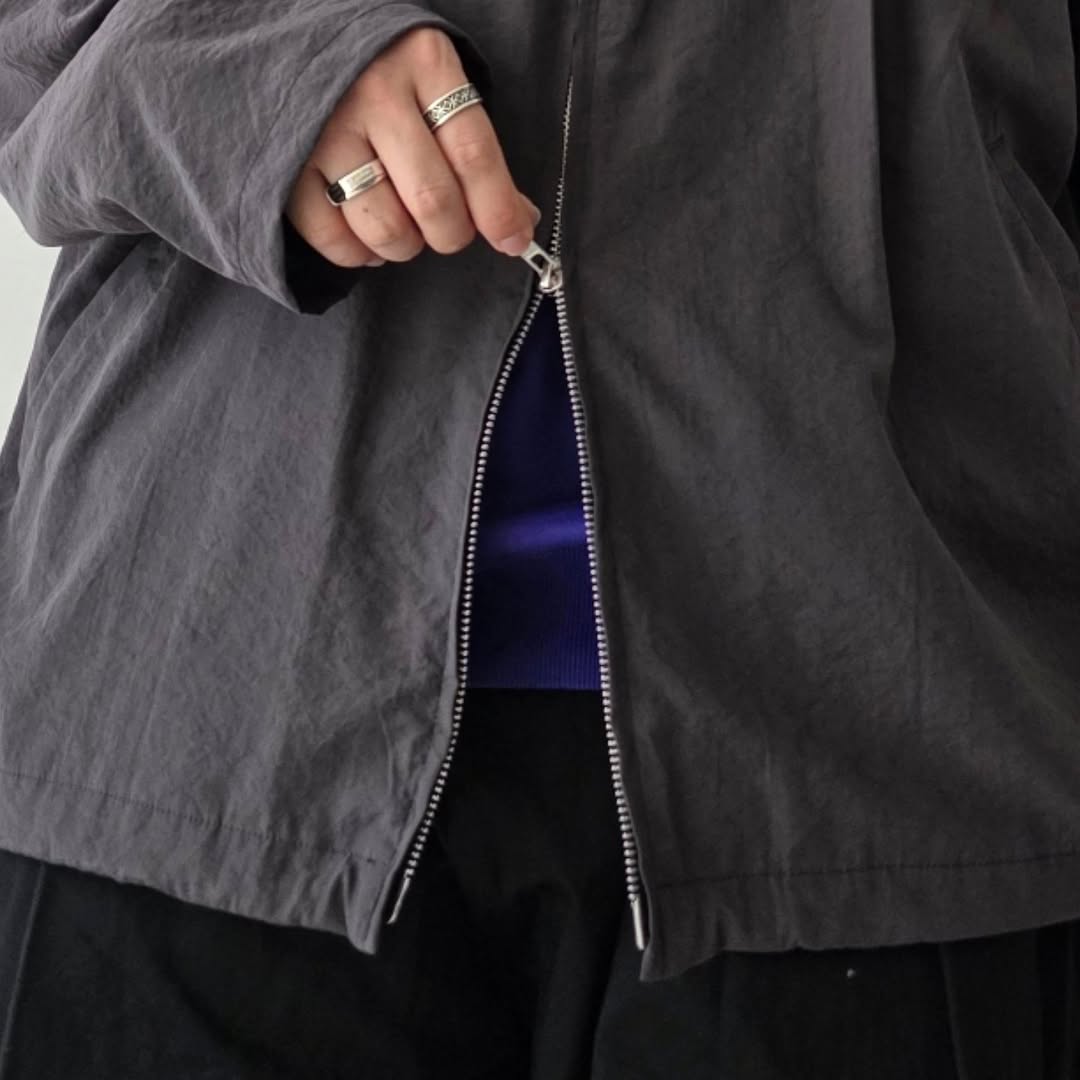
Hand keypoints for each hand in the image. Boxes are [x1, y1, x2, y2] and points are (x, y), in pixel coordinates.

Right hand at [285, 26, 540, 268]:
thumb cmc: (391, 78)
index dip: (497, 209)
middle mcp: (374, 93)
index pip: (473, 153)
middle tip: (449, 230)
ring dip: (406, 247)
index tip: (513, 240)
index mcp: (425, 65)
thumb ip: (478, 156)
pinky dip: (358, 254)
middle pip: (431, 200)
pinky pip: (332, 236)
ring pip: (385, 225)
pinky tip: (368, 239)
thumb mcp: (442, 91)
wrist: (308, 42)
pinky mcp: (289, 164)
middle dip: (451, 234)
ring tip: (407, 230)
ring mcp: (326, 129)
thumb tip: (518, 225)